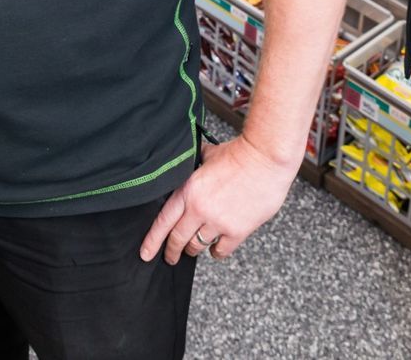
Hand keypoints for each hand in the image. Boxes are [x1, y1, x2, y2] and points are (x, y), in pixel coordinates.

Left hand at [140, 137, 294, 264]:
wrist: (266, 159)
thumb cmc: (239, 154)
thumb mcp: (207, 156)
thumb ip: (194, 166)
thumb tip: (186, 165)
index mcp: (188, 190)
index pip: (163, 221)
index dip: (152, 240)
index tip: (145, 253)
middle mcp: (199, 209)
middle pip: (178, 238)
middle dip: (172, 251)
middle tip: (170, 257)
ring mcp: (218, 222)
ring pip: (197, 246)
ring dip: (193, 249)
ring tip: (192, 248)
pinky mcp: (237, 231)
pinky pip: (220, 250)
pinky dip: (216, 251)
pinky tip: (216, 248)